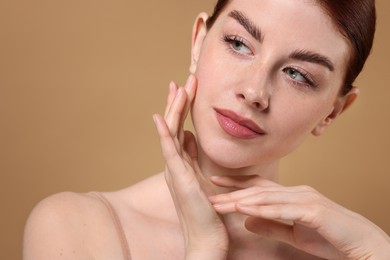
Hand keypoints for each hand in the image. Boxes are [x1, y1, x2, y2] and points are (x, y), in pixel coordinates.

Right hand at [153, 75, 227, 258]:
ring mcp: (174, 170)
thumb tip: (191, 136)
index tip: (188, 88)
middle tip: (184, 79)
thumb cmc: (205, 211)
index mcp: (181, 162)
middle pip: (175, 126)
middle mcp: (174, 163)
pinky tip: (161, 118)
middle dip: (179, 102)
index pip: (181, 128)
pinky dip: (164, 133)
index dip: (183, 107)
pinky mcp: (178, 178)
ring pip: (172, 133)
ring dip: (174, 110)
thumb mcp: (200, 176)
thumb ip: (192, 156)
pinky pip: (169, 151)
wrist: (205, 238)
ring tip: (178, 87)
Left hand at [209, 175, 389, 258]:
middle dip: (232, 190)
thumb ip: (270, 224)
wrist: (361, 244)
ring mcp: (305, 199)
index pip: (258, 187)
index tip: (214, 182)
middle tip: (209, 189)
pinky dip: (263, 209)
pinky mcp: (313, 210)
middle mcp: (296, 192)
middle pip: (258, 189)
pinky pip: (283, 209)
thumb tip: (246, 220)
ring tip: (220, 201)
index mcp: (291, 196)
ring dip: (241, 199)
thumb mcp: (293, 233)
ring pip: (267, 197)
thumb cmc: (330, 237)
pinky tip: (244, 208)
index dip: (236, 184)